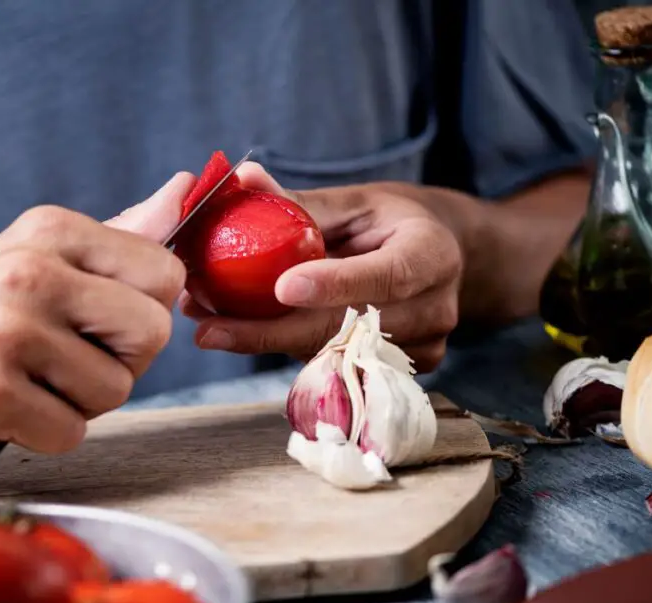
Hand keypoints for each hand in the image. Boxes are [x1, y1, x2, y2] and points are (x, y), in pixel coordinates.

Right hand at [0, 173, 194, 452]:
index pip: (165, 273)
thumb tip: (185, 190)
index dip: (141, 311)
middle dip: (121, 361)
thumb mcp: (36, 257)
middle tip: (65, 360)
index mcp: (50, 229)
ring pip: (115, 390)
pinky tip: (6, 409)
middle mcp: (31, 270)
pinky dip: (46, 434)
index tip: (99, 321)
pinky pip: (71, 433)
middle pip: (152, 333)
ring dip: (79, 402)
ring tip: (26, 382)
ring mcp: (8, 330)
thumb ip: (117, 235)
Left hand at [181, 165, 461, 369]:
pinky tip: (247, 335)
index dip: (336, 284)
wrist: (440, 262)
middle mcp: (435, 308)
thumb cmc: (390, 224)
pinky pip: (333, 368)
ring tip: (212, 326)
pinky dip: (288, 351)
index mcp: (432, 254)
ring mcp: (421, 349)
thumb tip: (241, 179)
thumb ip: (302, 203)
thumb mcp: (355, 204)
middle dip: (274, 331)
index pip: (387, 275)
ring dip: (269, 342)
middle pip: (349, 329)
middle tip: (211, 327)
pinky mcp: (398, 374)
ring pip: (333, 354)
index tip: (282, 287)